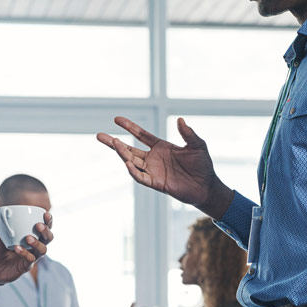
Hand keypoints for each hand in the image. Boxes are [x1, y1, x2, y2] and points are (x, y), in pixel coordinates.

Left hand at [0, 209, 52, 285]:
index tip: (46, 214)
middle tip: (38, 225)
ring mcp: (32, 256)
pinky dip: (24, 253)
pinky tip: (17, 248)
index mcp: (32, 235)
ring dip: (37, 243)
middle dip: (45, 231)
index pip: (45, 227)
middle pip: (48, 238)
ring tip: (28, 238)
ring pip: (42, 250)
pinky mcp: (26, 266)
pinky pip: (30, 260)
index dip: (48, 221)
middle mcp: (35, 246)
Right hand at [97, 117, 230, 216]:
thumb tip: (180, 120)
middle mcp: (153, 158)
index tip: (116, 119)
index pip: (141, 134)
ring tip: (113, 143)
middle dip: (114, 142)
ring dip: (122, 153)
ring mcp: (153, 171)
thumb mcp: (197, 145)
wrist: (207, 186)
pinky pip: (140, 177)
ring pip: (132, 161)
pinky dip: (133, 171)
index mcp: (161, 147)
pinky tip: (127, 162)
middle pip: (129, 148)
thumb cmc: (202, 165)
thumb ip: (188, 133)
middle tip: (100, 135)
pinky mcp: (156, 183)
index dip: (129, 127)